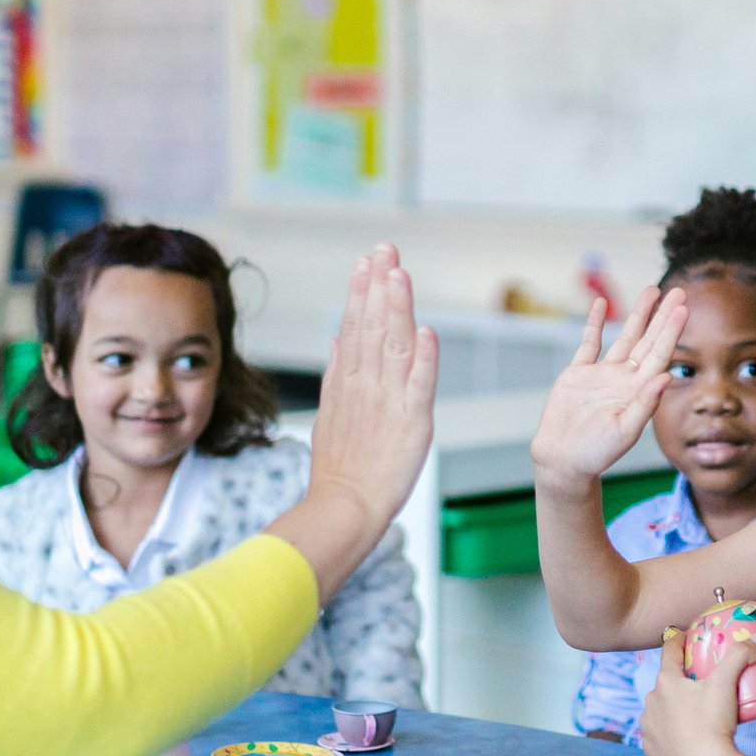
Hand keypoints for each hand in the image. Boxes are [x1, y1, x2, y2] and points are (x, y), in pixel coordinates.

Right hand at [306, 244, 439, 533]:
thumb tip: (337, 340)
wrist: (345, 507)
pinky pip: (419, 385)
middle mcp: (368, 386)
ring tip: (399, 274)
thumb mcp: (329, 415)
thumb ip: (336, 376)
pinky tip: (426, 331)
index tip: (366, 262)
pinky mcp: (412, 422)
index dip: (362, 293)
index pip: (356, 328)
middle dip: (379, 285)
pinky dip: (424, 358)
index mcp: (349, 383)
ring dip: (397, 308)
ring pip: (394, 346)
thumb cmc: (340, 471)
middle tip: (384, 248)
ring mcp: (389, 402)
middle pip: (373, 326)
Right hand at [529, 287, 687, 484]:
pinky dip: (594, 324)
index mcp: (639, 391)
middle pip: (648, 340)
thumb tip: (666, 376)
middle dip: (663, 316)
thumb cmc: (596, 453)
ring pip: (624, 337)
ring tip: (652, 291)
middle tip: (678, 291)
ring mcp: (602, 375)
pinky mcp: (578, 375)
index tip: (683, 308)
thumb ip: (646, 403)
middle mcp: (624, 379)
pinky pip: (589, 344)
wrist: (563, 460)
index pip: (660, 354)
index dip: (671, 331)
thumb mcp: (625, 431)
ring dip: (638, 314)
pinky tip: (601, 305)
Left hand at [637, 624, 755, 755]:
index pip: (669, 650)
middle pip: (666, 682)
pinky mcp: (650, 749)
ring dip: (672, 707)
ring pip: (660, 709)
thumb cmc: (712, 722)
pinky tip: (684, 736)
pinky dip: (669, 732)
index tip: (688, 637)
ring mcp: (648, 726)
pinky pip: (658, 734)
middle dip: (681, 680)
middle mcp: (651, 701)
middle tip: (702, 684)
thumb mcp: (726, 684)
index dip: (679, 640)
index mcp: (666, 681)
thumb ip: (740, 656)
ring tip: (695, 714)